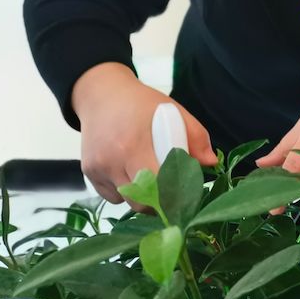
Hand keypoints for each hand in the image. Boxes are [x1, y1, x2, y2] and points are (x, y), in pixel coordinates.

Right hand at [72, 62, 217, 210]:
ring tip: (149, 175)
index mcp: (135, 146)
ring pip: (125, 200)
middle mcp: (112, 160)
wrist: (102, 95)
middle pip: (139, 202)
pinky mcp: (88, 172)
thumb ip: (196, 137)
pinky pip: (111, 195)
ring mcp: (98, 168)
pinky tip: (129, 171)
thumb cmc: (142, 104)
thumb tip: (210, 163)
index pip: (156, 187)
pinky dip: (124, 191)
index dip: (172, 195)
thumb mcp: (175, 111)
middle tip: (171, 193)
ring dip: (141, 196)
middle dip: (159, 202)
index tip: (184, 194)